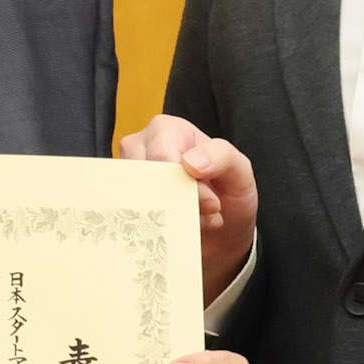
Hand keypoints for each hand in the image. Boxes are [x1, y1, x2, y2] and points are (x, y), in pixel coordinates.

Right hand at [119, 114, 256, 304]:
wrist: (222, 234)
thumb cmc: (228, 193)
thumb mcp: (240, 171)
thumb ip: (221, 157)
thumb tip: (190, 162)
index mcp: (168, 129)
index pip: (163, 156)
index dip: (185, 184)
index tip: (210, 203)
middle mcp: (141, 147)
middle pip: (144, 177)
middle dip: (177, 202)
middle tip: (203, 212)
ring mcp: (127, 175)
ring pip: (134, 198)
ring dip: (169, 217)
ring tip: (193, 218)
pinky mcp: (123, 201)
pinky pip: (129, 217)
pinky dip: (156, 227)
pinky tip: (176, 225)